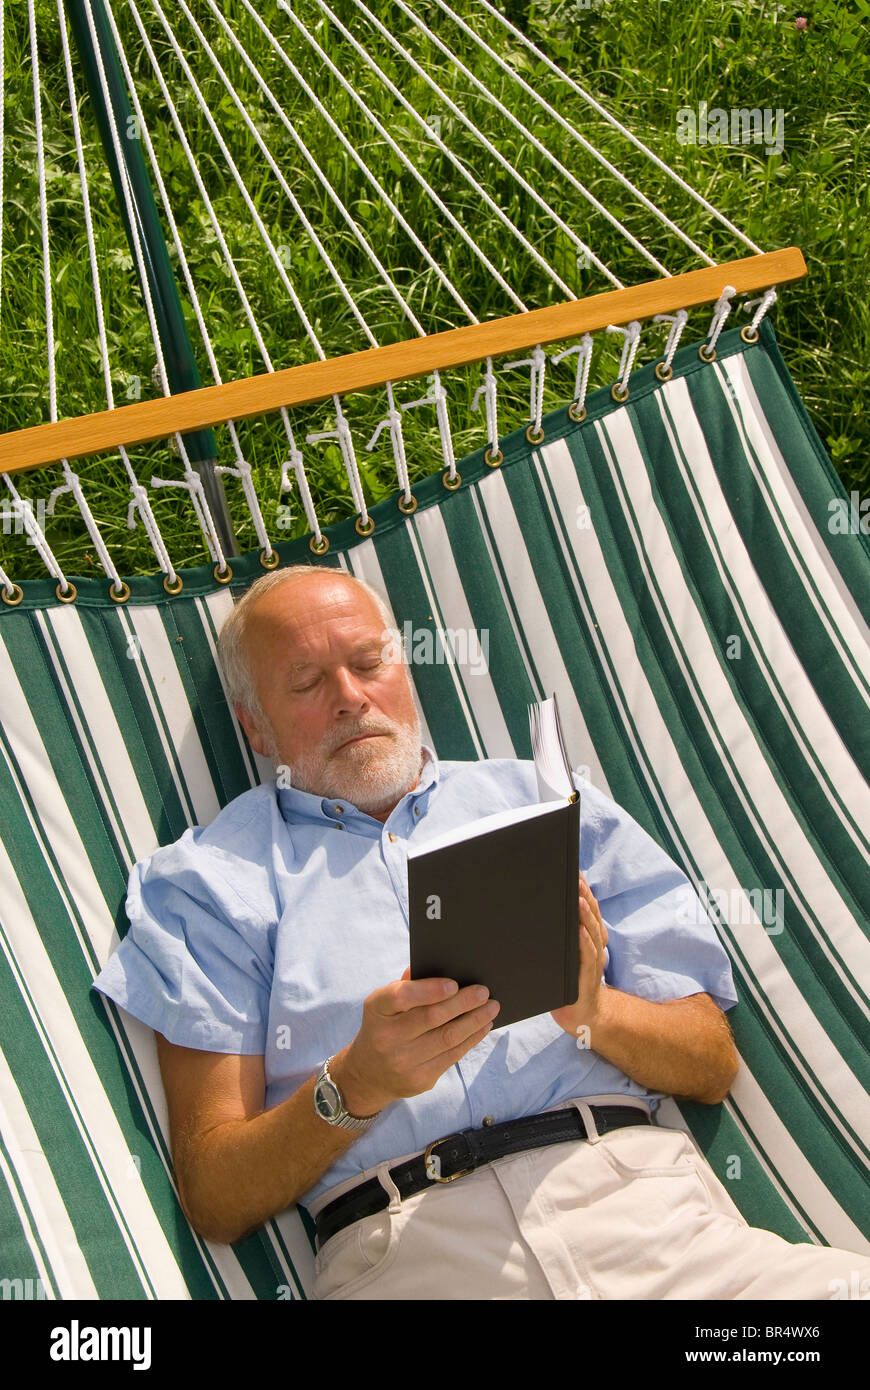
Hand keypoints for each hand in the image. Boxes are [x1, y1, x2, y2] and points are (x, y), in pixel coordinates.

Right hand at [330, 970, 499, 1115]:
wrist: (368, 1074)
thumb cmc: (384, 1026)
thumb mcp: (384, 1003)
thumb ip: (407, 985)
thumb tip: (441, 968)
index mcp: (377, 1010)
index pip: (401, 997)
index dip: (430, 990)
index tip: (454, 984)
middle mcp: (386, 1038)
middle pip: (431, 1018)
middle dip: (463, 1003)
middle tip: (484, 992)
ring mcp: (403, 1062)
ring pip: (448, 1038)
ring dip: (474, 1021)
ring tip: (492, 1007)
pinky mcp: (420, 1079)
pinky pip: (453, 1056)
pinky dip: (471, 1039)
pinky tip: (483, 1026)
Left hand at [551, 872, 608, 1038]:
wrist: (582, 1015)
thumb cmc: (564, 981)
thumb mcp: (558, 954)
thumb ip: (552, 933)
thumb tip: (526, 907)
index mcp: (587, 936)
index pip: (586, 906)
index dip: (581, 887)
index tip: (572, 868)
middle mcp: (594, 944)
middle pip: (591, 914)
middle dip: (582, 894)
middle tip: (574, 876)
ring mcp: (593, 961)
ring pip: (592, 932)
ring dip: (585, 914)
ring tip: (576, 897)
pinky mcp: (588, 979)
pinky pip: (588, 957)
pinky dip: (585, 943)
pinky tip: (579, 930)